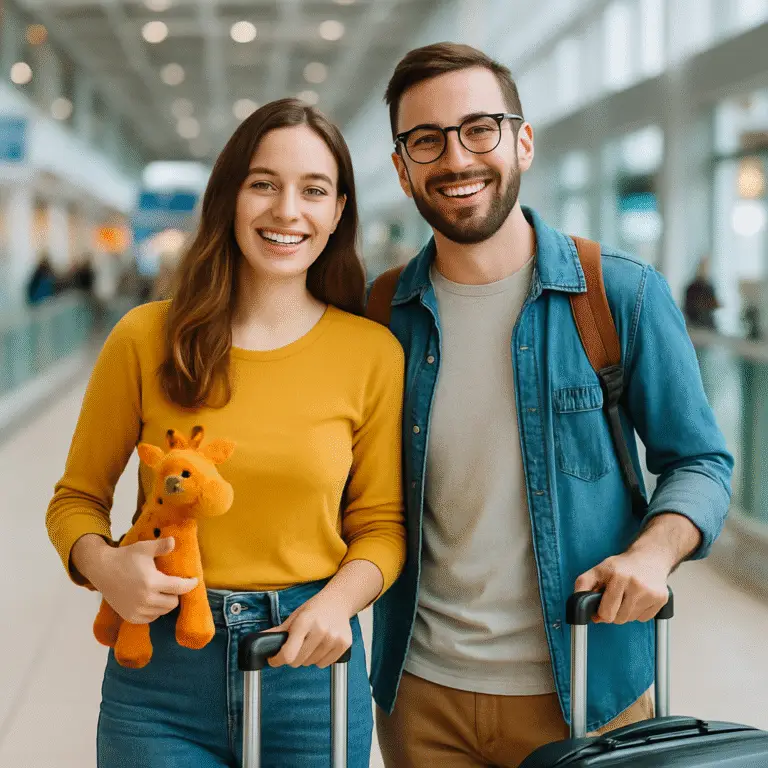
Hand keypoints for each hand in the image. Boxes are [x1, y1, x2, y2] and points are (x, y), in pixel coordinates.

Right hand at [73, 534, 198, 623]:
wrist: (102, 570)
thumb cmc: (125, 557)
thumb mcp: (144, 548)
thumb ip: (161, 546)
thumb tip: (174, 541)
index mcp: (152, 582)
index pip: (179, 588)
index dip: (190, 584)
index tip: (194, 580)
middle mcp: (145, 600)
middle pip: (173, 602)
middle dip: (176, 593)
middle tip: (173, 584)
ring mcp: (137, 610)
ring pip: (163, 611)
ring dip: (166, 603)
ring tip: (163, 591)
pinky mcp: (130, 617)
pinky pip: (151, 618)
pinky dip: (155, 611)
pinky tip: (153, 600)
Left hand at [264, 594, 352, 668]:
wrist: (338, 601)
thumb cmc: (314, 608)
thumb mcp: (295, 616)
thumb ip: (278, 631)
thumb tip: (259, 640)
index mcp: (305, 622)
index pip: (288, 654)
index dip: (277, 660)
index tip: (274, 659)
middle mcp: (321, 630)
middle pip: (298, 661)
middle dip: (292, 658)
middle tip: (295, 647)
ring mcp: (334, 638)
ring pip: (311, 664)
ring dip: (307, 658)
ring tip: (311, 643)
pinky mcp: (344, 644)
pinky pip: (324, 664)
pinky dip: (319, 659)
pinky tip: (321, 646)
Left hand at [574, 547, 671, 624]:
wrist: (649, 558)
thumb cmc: (622, 566)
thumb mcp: (598, 570)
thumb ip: (583, 585)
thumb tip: (581, 608)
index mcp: (618, 576)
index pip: (606, 612)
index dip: (601, 613)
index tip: (600, 607)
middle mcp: (636, 584)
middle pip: (619, 619)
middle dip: (613, 613)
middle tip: (614, 600)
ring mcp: (650, 593)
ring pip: (631, 619)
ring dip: (625, 613)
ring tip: (626, 597)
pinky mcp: (661, 599)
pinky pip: (644, 618)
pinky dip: (638, 612)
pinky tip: (637, 598)